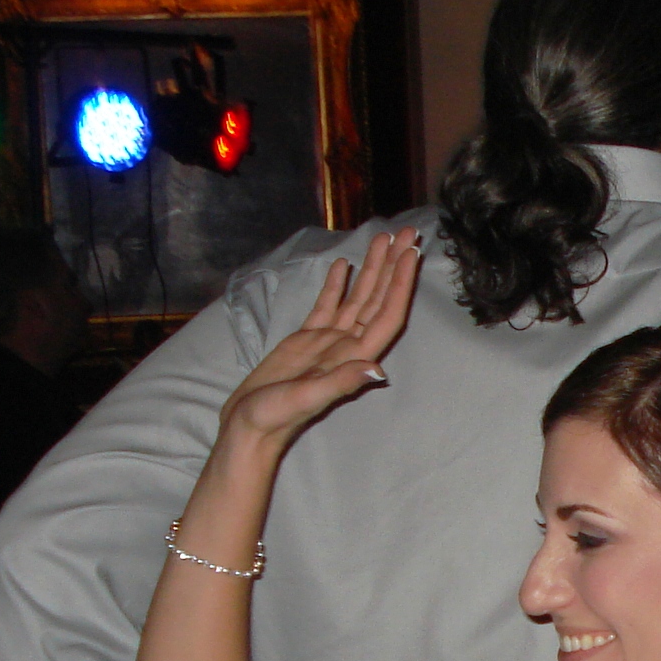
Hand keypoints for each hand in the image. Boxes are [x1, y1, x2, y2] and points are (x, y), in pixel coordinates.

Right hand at [218, 229, 423, 451]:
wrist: (249, 427)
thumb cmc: (274, 418)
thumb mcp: (306, 399)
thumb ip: (340, 382)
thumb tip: (376, 368)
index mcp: (352, 358)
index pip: (385, 314)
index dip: (401, 284)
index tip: (412, 254)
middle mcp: (347, 347)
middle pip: (377, 299)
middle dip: (393, 266)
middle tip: (407, 233)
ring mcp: (328, 342)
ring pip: (356, 298)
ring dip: (372, 269)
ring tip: (382, 238)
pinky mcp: (306, 340)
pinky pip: (328, 307)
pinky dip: (337, 285)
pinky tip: (344, 264)